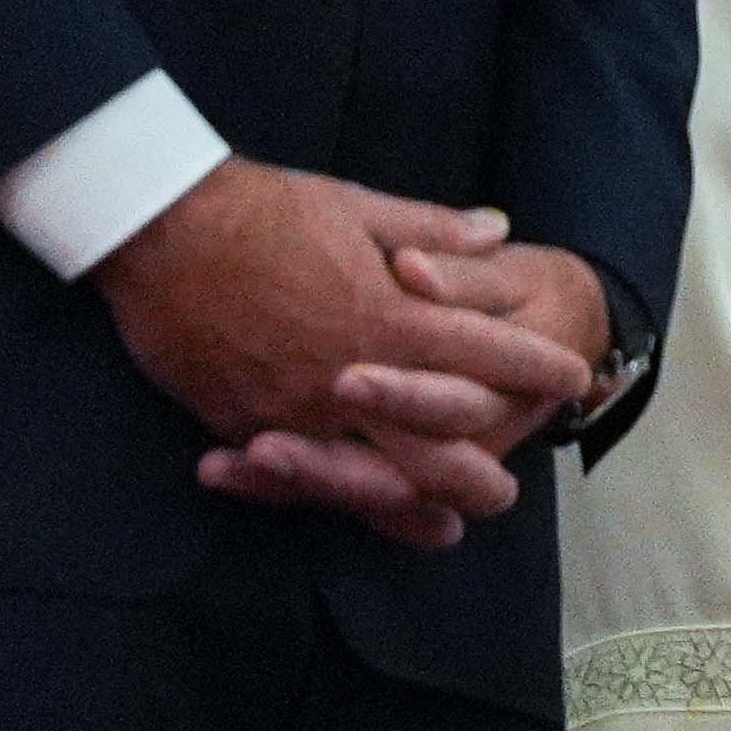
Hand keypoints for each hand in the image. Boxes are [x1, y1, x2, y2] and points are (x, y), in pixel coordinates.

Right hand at [103, 163, 600, 550]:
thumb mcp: (355, 206)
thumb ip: (431, 229)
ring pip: (367, 474)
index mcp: (385, 314)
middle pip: (433, 441)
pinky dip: (333, 496)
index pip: (481, 352)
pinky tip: (355, 510)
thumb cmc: (261, 209)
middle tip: (511, 491)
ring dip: (413, 504)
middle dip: (478, 470)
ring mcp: (292, 407)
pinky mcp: (240, 421)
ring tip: (450, 524)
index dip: (531, 366)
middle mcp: (346, 374)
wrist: (157, 230)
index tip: (573, 376)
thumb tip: (498, 229)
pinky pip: (297, 475)